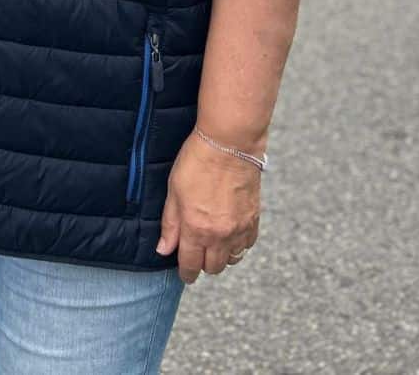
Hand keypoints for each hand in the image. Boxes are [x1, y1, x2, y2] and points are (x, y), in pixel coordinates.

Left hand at [156, 132, 260, 282]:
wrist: (229, 143)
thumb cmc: (197, 161)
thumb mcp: (174, 190)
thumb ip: (170, 224)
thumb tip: (163, 249)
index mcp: (196, 228)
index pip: (190, 265)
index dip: (185, 273)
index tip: (184, 274)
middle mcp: (219, 235)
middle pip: (212, 267)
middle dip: (202, 264)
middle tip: (196, 252)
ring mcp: (239, 229)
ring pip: (231, 260)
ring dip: (221, 256)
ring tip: (212, 243)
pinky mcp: (254, 220)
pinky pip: (247, 246)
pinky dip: (238, 245)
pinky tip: (230, 233)